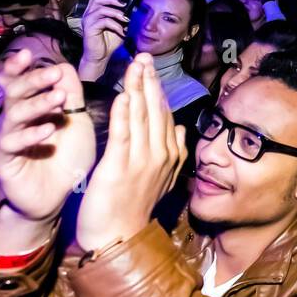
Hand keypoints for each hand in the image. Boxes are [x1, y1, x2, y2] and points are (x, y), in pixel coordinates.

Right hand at [0, 49, 95, 221]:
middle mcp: (14, 120)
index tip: (28, 53)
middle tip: (53, 73)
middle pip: (14, 93)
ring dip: (37, 104)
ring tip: (58, 98)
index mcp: (29, 107)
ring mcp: (6, 140)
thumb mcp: (76, 122)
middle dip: (32, 80)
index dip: (19, 68)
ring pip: (14, 115)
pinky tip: (48, 129)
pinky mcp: (4, 161)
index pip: (18, 82)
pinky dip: (30, 135)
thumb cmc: (67, 157)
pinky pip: (12, 144)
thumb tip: (64, 66)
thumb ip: (71, 95)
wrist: (61, 196)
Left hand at [76, 55, 187, 251]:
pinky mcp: (119, 167)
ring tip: (136, 66)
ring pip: (141, 117)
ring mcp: (141, 161)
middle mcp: (160, 155)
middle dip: (150, 81)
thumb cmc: (134, 209)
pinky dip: (124, 114)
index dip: (158, 90)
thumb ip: (171, 152)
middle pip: (155, 110)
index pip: (164, 115)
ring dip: (138, 89)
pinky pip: (123, 135)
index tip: (151, 69)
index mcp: (170, 156)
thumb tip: (178, 127)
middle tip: (145, 57)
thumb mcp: (162, 179)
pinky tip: (125, 94)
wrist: (118, 239)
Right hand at [79, 0, 127, 78]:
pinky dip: (115, 25)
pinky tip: (121, 30)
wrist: (100, 57)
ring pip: (101, 9)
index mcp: (98, 10)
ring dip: (116, 13)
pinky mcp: (89, 28)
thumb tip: (134, 9)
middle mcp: (90, 13)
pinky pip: (103, 21)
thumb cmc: (109, 41)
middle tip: (125, 4)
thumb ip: (124, 17)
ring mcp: (88, 20)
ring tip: (125, 20)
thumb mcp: (121, 26)